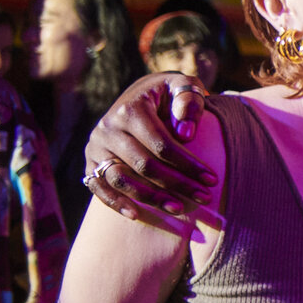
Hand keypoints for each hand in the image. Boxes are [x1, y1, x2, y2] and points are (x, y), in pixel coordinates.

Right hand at [83, 73, 213, 222]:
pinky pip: (98, 187)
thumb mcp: (184, 86)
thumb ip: (189, 101)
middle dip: (177, 184)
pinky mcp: (90, 162)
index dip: (188, 164)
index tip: (212, 179)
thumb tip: (185, 134)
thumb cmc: (170, 95)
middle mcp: (107, 128)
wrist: (141, 96)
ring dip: (150, 198)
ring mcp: (96, 147)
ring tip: (179, 209)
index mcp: (130, 109)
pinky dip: (115, 202)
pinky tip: (136, 215)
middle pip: (143, 165)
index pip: (161, 144)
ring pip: (120, 179)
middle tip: (204, 197)